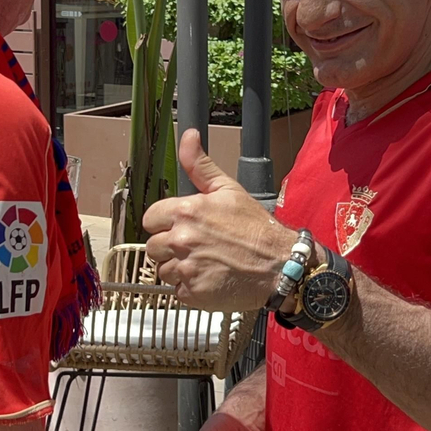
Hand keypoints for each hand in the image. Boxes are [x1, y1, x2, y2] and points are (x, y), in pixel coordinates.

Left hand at [142, 130, 295, 310]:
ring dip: (179, 269)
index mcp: (186, 211)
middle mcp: (182, 239)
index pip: (150, 219)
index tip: (179, 228)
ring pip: (164, 270)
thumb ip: (200, 165)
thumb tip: (188, 137)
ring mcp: (186, 268)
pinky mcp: (193, 293)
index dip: (163, 223)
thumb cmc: (257, 229)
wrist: (280, 265)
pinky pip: (178, 291)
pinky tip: (210, 279)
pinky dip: (191, 288)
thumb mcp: (229, 190)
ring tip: (205, 264)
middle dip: (170, 248)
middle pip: (153, 247)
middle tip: (196, 248)